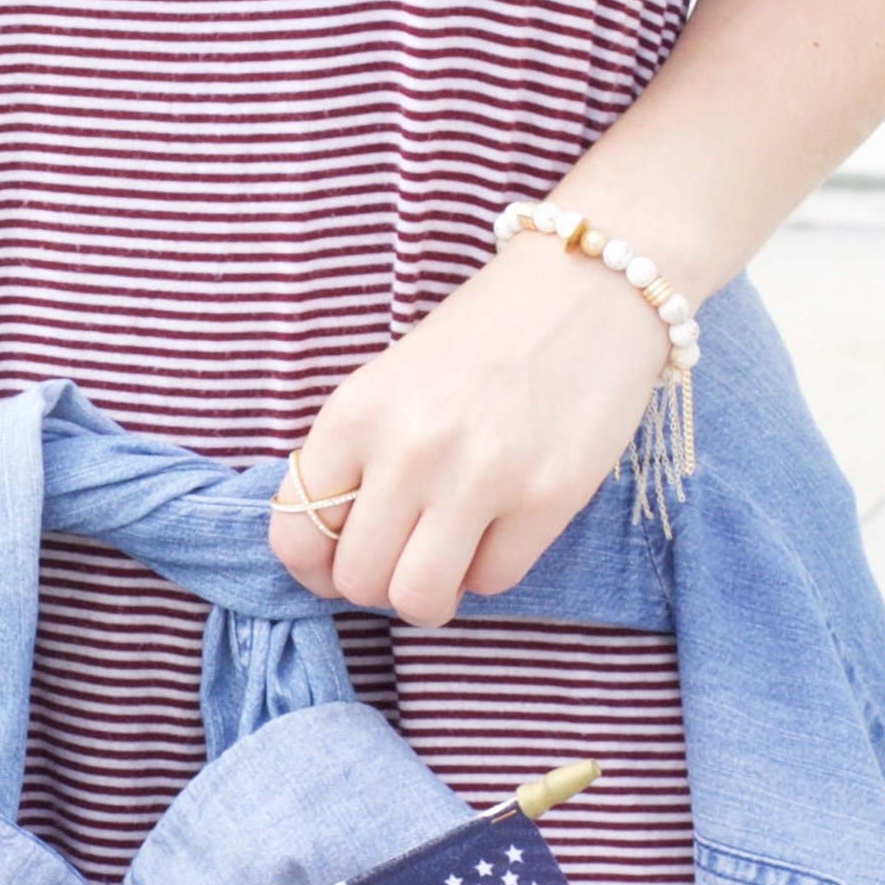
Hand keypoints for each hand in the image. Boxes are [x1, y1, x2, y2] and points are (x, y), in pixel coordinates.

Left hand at [271, 232, 676, 627]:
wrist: (589, 284)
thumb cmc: (482, 337)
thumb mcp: (391, 384)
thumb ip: (356, 460)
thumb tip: (335, 552)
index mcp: (355, 413)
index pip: (296, 535)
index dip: (314, 569)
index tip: (338, 564)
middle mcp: (409, 448)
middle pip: (358, 580)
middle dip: (378, 584)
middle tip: (406, 556)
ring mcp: (480, 476)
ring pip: (419, 600)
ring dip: (431, 593)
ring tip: (448, 558)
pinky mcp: (548, 497)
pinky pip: (493, 582)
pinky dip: (490, 568)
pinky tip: (502, 524)